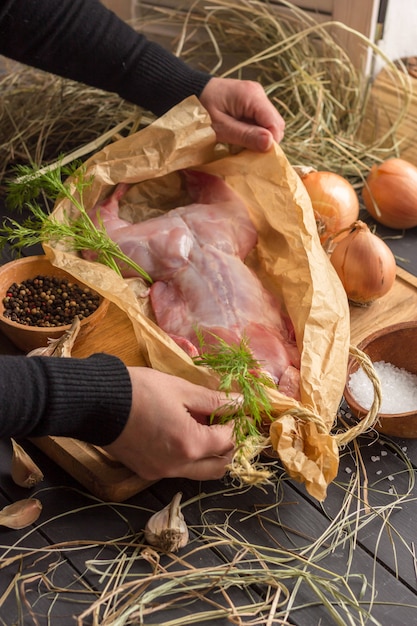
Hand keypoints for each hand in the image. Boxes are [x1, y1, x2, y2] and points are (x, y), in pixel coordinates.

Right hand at [104, 367, 239, 480]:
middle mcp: (177, 466)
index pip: (227, 441)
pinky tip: (180, 432)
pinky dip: (187, 456)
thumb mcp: (181, 390)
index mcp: (190, 445)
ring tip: (201, 426)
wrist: (96, 403)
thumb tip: (239, 402)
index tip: (231, 408)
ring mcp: (160, 472)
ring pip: (198, 472)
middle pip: (218, 467)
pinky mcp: (145, 471)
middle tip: (223, 422)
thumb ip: (214, 400)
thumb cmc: (140, 391)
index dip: (234, 423)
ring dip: (207, 454)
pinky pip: (177, 470)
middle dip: (227, 446)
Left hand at [199, 77, 284, 151]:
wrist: (187, 91)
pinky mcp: (251, 102)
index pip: (275, 124)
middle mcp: (258, 93)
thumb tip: (270, 144)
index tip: (255, 156)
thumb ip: (245, 136)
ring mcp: (255, 97)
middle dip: (265, 141)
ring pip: (269, 124)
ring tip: (241, 143)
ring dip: (259, 138)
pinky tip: (240, 136)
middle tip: (246, 151)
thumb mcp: (220, 128)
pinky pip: (260, 121)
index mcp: (252, 96)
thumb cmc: (200, 110)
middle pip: (275, 124)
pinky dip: (253, 132)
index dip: (270, 143)